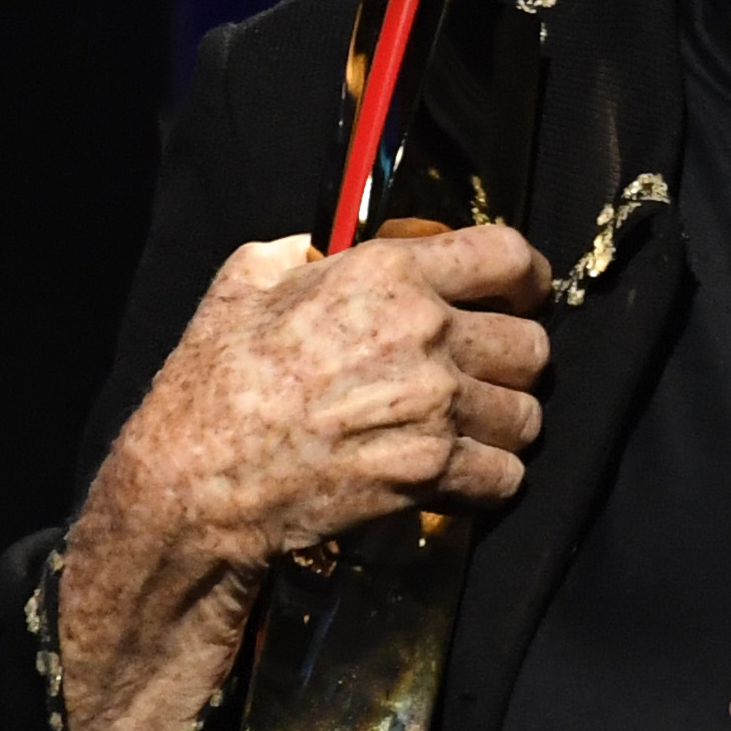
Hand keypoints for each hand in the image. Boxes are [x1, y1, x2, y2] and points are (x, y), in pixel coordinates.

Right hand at [59, 224, 553, 730]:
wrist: (199, 482)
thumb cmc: (214, 386)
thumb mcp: (243, 283)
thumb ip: (299, 254)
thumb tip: (322, 248)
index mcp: (387, 273)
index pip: (508, 256)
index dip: (526, 277)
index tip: (521, 295)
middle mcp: (424, 332)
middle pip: (531, 344)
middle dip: (511, 362)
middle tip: (481, 376)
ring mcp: (435, 405)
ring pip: (527, 414)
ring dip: (502, 426)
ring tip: (466, 432)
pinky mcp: (433, 472)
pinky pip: (507, 475)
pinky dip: (489, 482)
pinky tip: (456, 477)